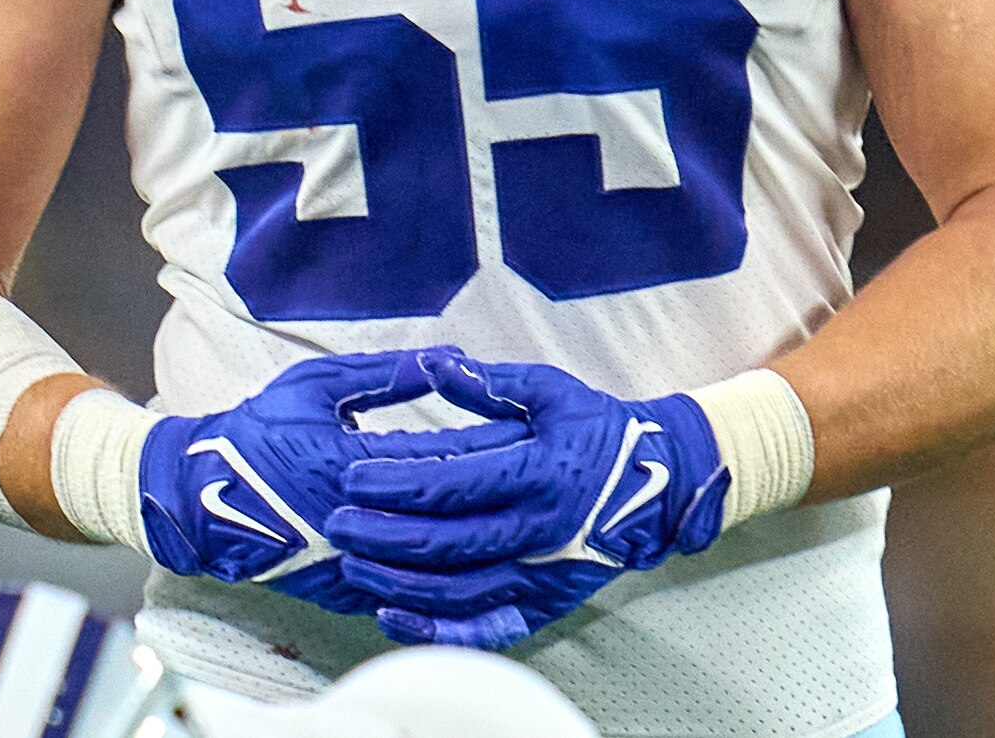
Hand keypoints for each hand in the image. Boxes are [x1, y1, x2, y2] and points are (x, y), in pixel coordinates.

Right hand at [138, 351, 521, 617]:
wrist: (203, 499)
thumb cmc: (259, 432)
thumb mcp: (318, 385)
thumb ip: (385, 374)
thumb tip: (448, 357)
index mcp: (352, 466)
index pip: (437, 460)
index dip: (487, 444)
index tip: (529, 431)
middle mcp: (356, 521)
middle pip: (444, 516)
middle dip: (494, 498)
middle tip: (544, 481)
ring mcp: (350, 563)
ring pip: (432, 566)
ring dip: (478, 546)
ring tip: (522, 525)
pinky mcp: (344, 592)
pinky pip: (407, 595)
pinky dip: (445, 584)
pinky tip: (479, 570)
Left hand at [326, 354, 731, 648]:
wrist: (657, 485)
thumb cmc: (597, 429)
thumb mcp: (551, 390)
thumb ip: (489, 381)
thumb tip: (432, 363)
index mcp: (537, 471)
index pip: (451, 483)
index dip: (396, 483)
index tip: (352, 477)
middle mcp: (538, 529)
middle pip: (444, 543)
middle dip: (381, 535)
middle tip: (337, 523)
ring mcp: (541, 572)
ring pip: (456, 591)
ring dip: (397, 582)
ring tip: (353, 564)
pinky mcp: (543, 603)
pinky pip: (484, 627)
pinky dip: (437, 631)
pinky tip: (394, 617)